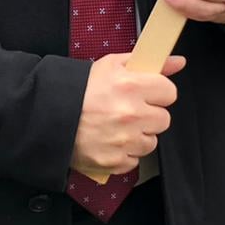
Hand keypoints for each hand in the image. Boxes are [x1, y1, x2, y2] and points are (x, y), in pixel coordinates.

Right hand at [71, 53, 185, 175]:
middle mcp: (131, 115)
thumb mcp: (111, 66)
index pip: (169, 92)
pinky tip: (108, 141)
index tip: (147, 94)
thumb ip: (148, 63)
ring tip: (116, 127)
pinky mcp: (115, 162)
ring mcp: (123, 141)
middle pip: (163, 120)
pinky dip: (123, 154)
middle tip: (128, 111)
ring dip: (137, 136)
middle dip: (149, 116)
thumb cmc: (78, 89)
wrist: (46, 115)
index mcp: (131, 86)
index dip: (158, 93)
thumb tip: (177, 62)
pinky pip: (133, 160)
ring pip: (150, 142)